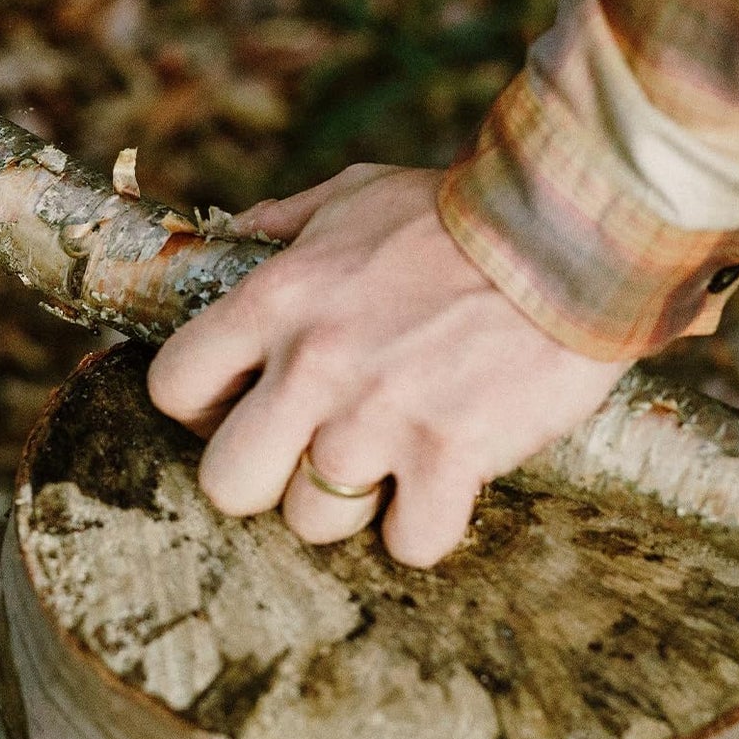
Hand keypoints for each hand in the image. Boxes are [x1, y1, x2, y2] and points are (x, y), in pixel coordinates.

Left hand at [147, 165, 628, 565]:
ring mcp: (379, 419)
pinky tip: (444, 482)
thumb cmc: (454, 212)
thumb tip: (228, 241)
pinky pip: (409, 545)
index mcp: (274, 301)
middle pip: (226, 484)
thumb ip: (279, 224)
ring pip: (312, 523)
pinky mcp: (452, 457)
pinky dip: (425, 527)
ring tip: (387, 457)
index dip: (198, 407)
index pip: (171, 385)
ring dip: (347, 503)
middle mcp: (312, 367)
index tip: (235, 404)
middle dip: (260, 478)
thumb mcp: (350, 194)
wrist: (566, 230)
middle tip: (304, 451)